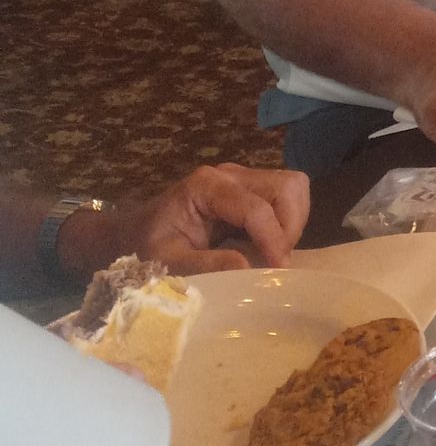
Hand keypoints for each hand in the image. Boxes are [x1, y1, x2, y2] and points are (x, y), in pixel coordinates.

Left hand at [93, 165, 310, 278]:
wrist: (131, 233)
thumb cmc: (145, 247)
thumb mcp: (167, 262)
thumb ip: (206, 265)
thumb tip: (250, 269)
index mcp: (207, 186)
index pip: (256, 208)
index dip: (273, 239)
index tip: (278, 271)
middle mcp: (229, 174)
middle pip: (285, 187)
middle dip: (289, 227)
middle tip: (277, 261)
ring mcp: (242, 178)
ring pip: (292, 187)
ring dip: (293, 222)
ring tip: (275, 253)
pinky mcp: (250, 189)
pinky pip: (286, 196)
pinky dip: (288, 220)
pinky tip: (270, 244)